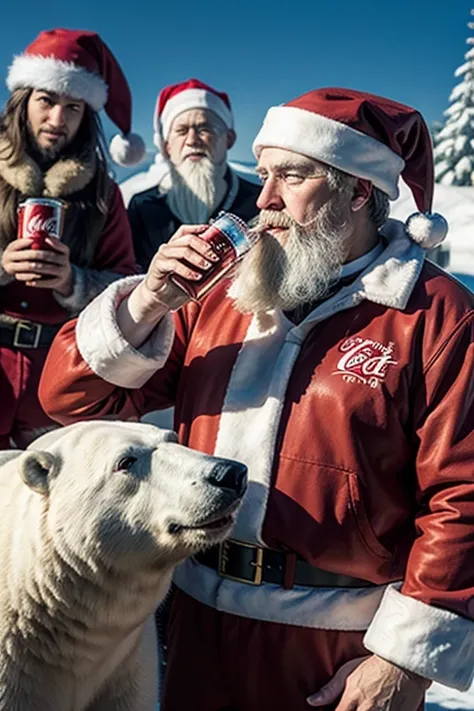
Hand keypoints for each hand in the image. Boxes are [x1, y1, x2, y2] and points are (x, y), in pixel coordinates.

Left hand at [2, 236, 72, 295]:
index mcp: (65, 252)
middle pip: (51, 256)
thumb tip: (33, 235)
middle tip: (27, 253)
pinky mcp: (58, 282)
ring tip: (24, 266)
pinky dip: (37, 282)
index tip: (45, 239)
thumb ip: (47, 244)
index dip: (54, 243)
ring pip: (48, 269)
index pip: (61, 246)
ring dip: (35, 267)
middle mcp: (65, 262)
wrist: (64, 276)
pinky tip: (28, 281)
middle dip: (38, 254)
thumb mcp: (56, 250)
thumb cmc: (54, 259)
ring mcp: (63, 272)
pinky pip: (47, 282)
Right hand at [136, 224, 219, 314]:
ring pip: (183, 250)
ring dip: (198, 258)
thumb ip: (206, 266)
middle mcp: (168, 248)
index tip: (211, 231)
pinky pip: (174, 265)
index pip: (185, 230)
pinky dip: (188, 271)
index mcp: (176, 246)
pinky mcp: (158, 267)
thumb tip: (228, 265)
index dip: (197, 228)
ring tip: (208, 267)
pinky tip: (196, 277)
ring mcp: (162, 256)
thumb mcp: (193, 273)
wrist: (160, 298)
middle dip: (204, 246)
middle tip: (215, 256)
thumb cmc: (177, 285)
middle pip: (188, 239)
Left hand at [307, 654, 429, 709]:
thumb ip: (330, 690)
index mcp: (353, 698)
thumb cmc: (375, 665)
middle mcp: (368, 710)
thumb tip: (311, 701)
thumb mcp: (348, 672)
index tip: (334, 710)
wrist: (404, 663)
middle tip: (354, 706)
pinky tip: (376, 708)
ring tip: (363, 707)